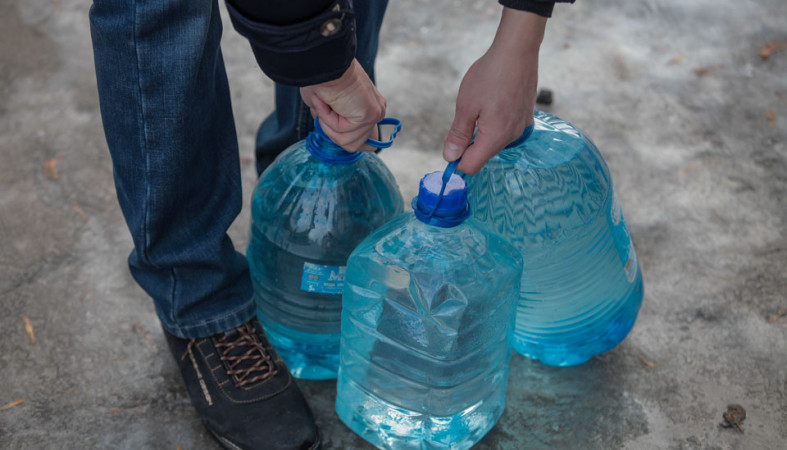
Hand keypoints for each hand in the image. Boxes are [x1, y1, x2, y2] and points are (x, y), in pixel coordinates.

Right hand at [300, 59, 385, 151]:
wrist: (321, 65)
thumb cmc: (320, 81)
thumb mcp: (327, 107)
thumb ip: (335, 122)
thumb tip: (333, 134)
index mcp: (370, 107)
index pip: (368, 139)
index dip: (354, 142)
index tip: (339, 131)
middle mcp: (377, 110)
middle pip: (355, 145)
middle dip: (332, 131)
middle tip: (325, 107)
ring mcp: (375, 114)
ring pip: (347, 141)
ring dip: (328, 125)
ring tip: (326, 103)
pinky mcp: (369, 115)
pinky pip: (343, 134)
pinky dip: (328, 120)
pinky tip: (328, 103)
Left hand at [443, 8, 546, 173]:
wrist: (517, 51)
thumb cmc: (490, 75)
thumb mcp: (466, 105)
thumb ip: (458, 134)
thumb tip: (450, 157)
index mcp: (495, 137)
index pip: (471, 166)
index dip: (456, 160)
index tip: (450, 145)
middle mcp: (511, 137)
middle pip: (483, 154)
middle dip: (469, 144)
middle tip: (465, 117)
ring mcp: (521, 127)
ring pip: (494, 142)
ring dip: (482, 131)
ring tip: (481, 105)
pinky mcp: (526, 117)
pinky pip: (505, 129)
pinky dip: (495, 122)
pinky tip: (493, 101)